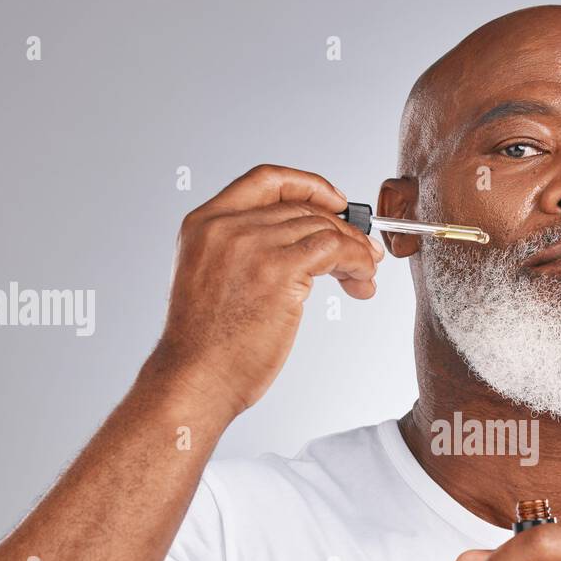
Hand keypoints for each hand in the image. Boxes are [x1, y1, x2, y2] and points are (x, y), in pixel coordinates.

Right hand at [149, 164, 383, 418]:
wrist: (195, 379)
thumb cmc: (205, 348)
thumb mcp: (211, 281)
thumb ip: (243, 254)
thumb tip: (301, 252)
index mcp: (203, 223)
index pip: (265, 180)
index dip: (309, 185)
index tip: (336, 202)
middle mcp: (226, 226)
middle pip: (302, 208)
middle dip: (342, 229)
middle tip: (365, 253)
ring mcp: (252, 245)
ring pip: (323, 228)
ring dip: (356, 250)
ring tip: (365, 276)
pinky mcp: (279, 270)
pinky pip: (335, 249)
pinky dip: (358, 261)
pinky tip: (362, 281)